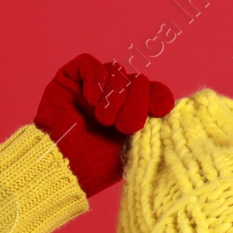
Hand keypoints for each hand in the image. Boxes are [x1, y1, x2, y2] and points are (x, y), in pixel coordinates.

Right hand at [34, 53, 173, 197]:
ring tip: (103, 119)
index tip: (159, 110)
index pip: (155, 91)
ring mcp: (92, 86)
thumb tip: (168, 104)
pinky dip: (96, 79)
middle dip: (135, 102)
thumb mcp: (135, 148)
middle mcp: (114, 96)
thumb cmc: (97, 166)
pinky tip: (92, 99)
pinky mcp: (69, 78)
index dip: (159, 96)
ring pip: (116, 71)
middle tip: (123, 126)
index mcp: (133, 112)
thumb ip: (152, 125)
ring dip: (114, 95)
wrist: (64, 168)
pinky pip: (89, 63)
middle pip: (138, 80)